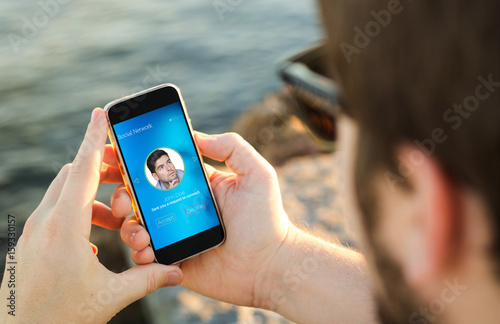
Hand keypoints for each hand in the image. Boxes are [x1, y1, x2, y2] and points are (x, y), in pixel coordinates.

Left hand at [0, 108, 181, 322]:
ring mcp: (34, 231)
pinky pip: (55, 212)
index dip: (95, 138)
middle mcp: (45, 222)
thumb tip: (177, 271)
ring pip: (64, 193)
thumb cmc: (58, 317)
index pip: (83, 169)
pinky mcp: (30, 243)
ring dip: (92, 195)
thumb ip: (147, 279)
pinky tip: (94, 239)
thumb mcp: (109, 297)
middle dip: (102, 168)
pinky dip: (78, 212)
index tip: (103, 112)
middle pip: (73, 174)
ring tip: (117, 216)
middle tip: (126, 175)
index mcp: (65, 227)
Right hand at [120, 132, 291, 306]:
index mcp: (195, 185)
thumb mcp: (256, 173)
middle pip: (138, 195)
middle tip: (117, 194)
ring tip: (139, 229)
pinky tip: (148, 250)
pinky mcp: (172, 260)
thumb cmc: (266, 219)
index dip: (134, 159)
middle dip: (119, 191)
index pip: (158, 168)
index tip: (112, 151)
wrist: (270, 266)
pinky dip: (138, 252)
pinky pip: (144, 256)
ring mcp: (174, 235)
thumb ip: (230, 147)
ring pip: (135, 225)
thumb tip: (195, 134)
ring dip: (127, 224)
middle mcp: (180, 208)